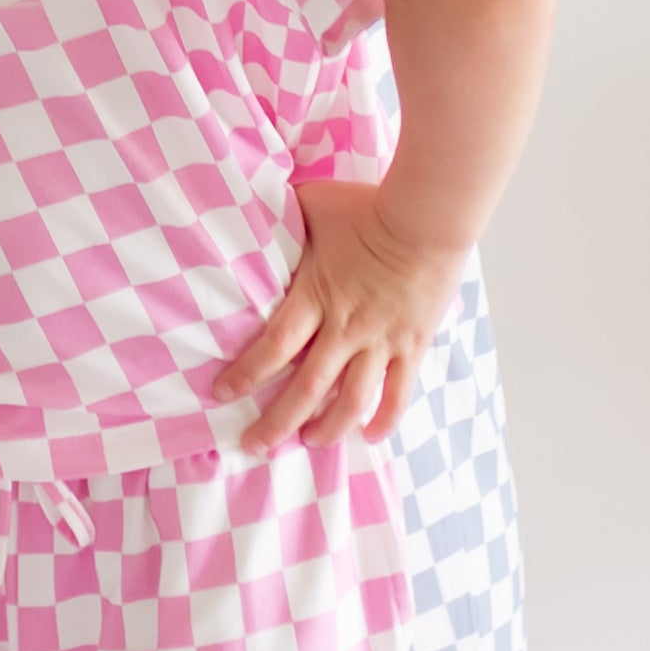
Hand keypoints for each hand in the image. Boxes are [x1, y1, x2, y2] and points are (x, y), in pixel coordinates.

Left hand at [213, 180, 465, 452]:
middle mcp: (345, 328)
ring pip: (351, 400)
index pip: (273, 346)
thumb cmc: (367, 206)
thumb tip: (252, 205)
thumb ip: (284, 215)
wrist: (427, 217)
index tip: (221, 393)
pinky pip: (398, 392)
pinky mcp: (412, 345)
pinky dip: (385, 419)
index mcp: (316, 296)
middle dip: (278, 421)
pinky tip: (371, 436)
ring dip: (328, 428)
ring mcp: (381, 341)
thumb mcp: (313, 205)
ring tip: (309, 443)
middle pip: (306, 387)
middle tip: (254, 445)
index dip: (246, 374)